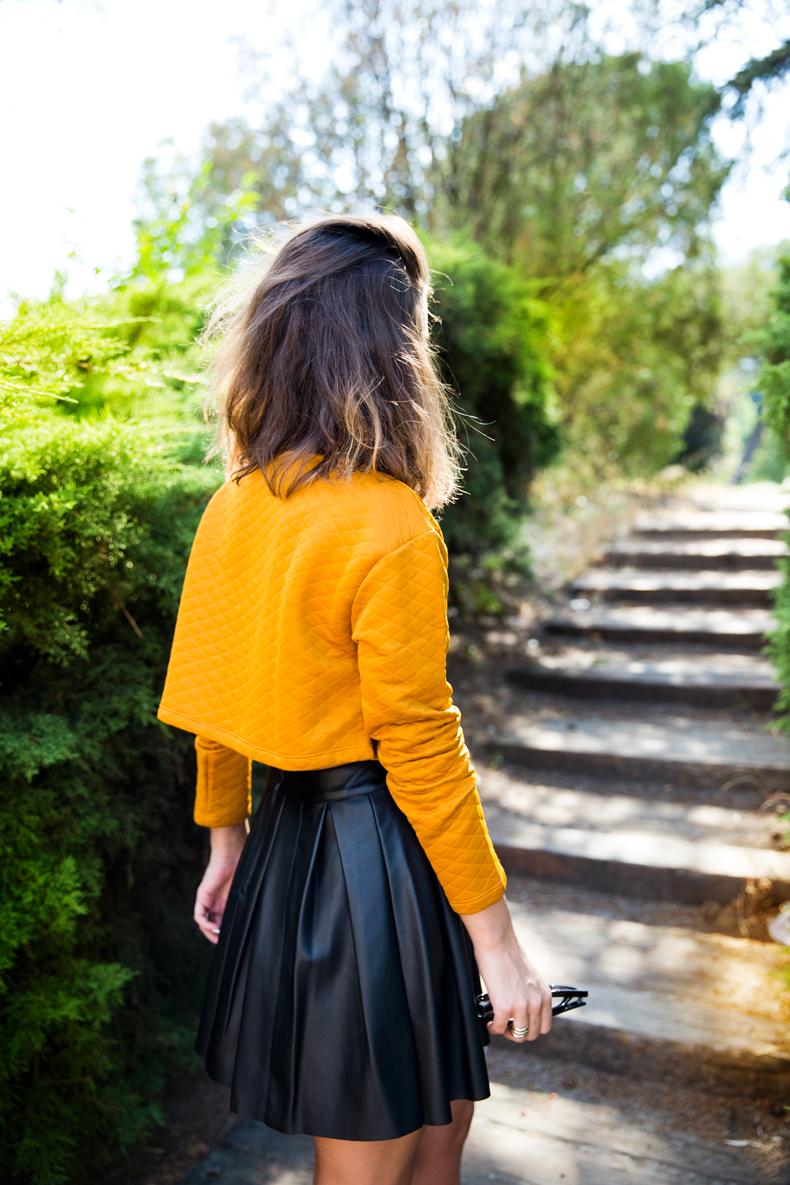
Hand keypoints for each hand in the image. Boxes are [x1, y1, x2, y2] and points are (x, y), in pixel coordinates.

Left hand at [193, 824, 247, 944]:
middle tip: (228, 942)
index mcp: (228, 899)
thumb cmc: (243, 863)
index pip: (225, 920)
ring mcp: (209, 899)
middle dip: (219, 935)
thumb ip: (250, 898)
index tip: (235, 938)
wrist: (232, 850)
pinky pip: (199, 916)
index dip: (229, 930)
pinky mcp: (202, 895)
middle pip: (214, 924)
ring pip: (205, 922)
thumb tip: (265, 913)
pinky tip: (214, 929)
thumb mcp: (248, 886)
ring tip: (220, 938)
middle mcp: (218, 901)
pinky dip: (204, 925)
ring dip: (210, 933)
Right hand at [460, 895, 551, 1042]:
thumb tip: (521, 1009)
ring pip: (518, 1036)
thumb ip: (530, 994)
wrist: (498, 942)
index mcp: (545, 995)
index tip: (520, 1023)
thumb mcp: (529, 978)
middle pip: (532, 1034)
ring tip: (497, 1023)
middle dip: (518, 1032)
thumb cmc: (509, 955)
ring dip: (506, 1032)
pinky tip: (489, 1021)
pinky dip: (494, 1028)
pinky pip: (500, 1028)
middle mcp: (537, 1003)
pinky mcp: (505, 1007)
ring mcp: (522, 1007)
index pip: (545, 1027)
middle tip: (506, 1024)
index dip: (531, 1028)